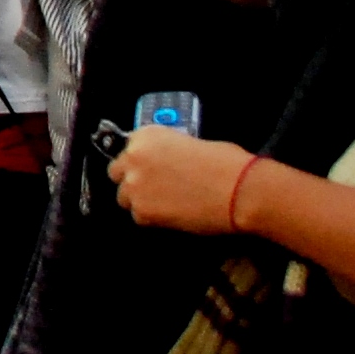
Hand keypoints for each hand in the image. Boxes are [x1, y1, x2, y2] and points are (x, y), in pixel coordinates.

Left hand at [111, 125, 256, 235]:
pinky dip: (152, 218)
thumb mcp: (191, 143)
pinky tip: (173, 215)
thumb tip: (166, 163)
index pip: (127, 149)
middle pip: (117, 173)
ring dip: (140, 200)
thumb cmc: (225, 162)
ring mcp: (135, 185)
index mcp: (146, 135)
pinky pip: (139, 217)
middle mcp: (133, 157)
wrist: (237, 190)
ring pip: (124, 197)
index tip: (151, 169)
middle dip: (133, 180)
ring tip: (166, 204)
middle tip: (155, 188)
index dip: (139, 162)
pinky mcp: (143, 212)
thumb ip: (168, 152)